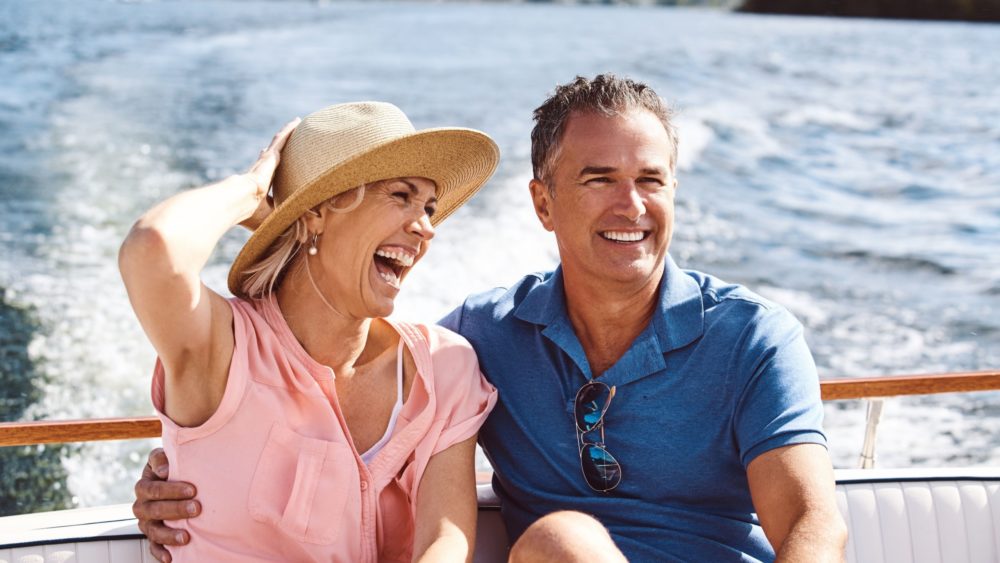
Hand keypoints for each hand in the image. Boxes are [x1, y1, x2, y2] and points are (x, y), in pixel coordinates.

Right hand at [133, 448, 200, 562]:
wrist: (174, 481)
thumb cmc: (171, 468)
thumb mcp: (165, 458)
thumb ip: (162, 459)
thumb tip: (164, 469)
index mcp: (144, 486)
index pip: (153, 489)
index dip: (172, 490)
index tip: (193, 490)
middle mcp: (141, 506)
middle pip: (154, 510)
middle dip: (176, 510)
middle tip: (197, 509)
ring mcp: (146, 523)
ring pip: (153, 531)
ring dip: (169, 535)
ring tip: (186, 537)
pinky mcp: (152, 536)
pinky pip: (152, 547)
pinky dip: (159, 553)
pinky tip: (170, 558)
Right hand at [239, 117, 300, 230]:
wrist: (241, 202)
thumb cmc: (252, 215)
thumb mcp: (274, 219)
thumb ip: (287, 224)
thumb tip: (303, 241)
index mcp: (260, 186)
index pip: (269, 176)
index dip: (271, 169)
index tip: (273, 163)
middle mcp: (262, 171)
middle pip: (274, 156)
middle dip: (279, 148)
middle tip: (287, 140)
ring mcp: (266, 162)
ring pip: (279, 144)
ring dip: (287, 135)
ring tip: (296, 125)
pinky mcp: (270, 156)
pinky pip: (282, 139)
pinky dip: (289, 130)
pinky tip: (297, 121)